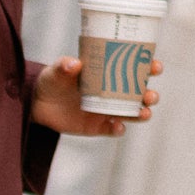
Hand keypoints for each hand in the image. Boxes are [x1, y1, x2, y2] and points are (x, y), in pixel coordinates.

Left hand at [31, 56, 161, 135]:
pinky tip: (118, 126)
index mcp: (110, 73)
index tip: (156, 66)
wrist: (38, 105)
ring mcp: (107, 110)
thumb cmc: (52, 80)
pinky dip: (118, 129)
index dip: (150, 67)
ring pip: (132, 113)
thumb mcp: (56, 71)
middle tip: (150, 95)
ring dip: (141, 113)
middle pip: (140, 94)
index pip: (135, 69)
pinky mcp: (98, 127)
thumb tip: (74, 64)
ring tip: (143, 113)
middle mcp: (113, 92)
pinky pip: (113, 130)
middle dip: (150, 95)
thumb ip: (64, 66)